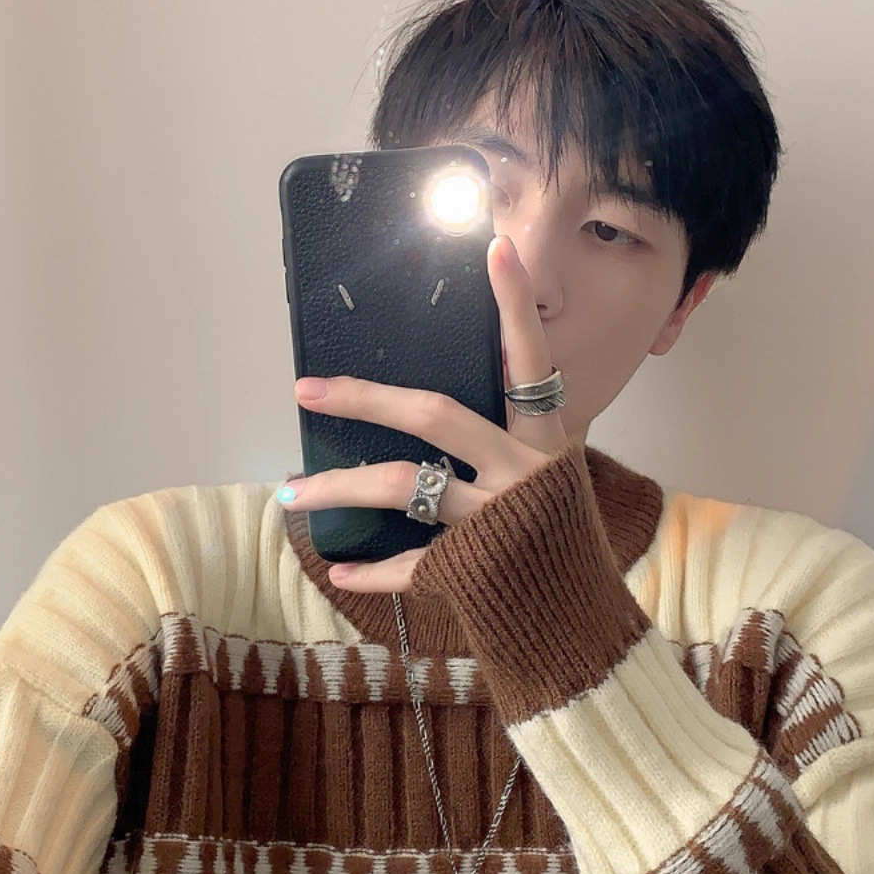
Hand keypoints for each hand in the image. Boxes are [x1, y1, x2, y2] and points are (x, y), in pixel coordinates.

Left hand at [278, 233, 570, 592]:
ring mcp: (493, 521)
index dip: (515, 305)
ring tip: (290, 492)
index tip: (496, 246)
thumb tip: (450, 409)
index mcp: (545, 442)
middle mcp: (521, 472)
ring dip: (337, 485)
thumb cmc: (560, 549)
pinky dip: (370, 570)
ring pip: (402, 485)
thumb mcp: (554, 484)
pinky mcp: (471, 570)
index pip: (530, 360)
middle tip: (307, 388)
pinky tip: (339, 569)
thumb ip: (515, 443)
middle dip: (365, 397)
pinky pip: (408, 564)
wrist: (582, 627)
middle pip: (435, 415)